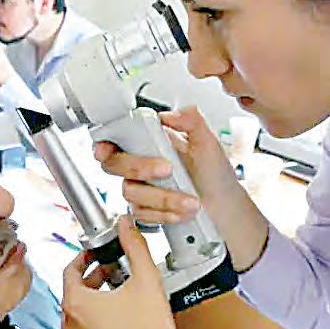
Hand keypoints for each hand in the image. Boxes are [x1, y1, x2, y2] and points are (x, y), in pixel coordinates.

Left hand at [62, 216, 205, 328]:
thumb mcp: (145, 277)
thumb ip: (134, 245)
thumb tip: (126, 226)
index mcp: (77, 305)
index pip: (69, 271)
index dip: (83, 257)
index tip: (93, 254)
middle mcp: (71, 328)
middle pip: (73, 293)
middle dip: (92, 278)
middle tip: (109, 271)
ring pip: (79, 316)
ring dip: (94, 301)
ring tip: (117, 294)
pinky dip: (97, 324)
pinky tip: (119, 320)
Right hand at [94, 106, 239, 222]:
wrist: (225, 207)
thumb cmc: (215, 175)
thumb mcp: (208, 142)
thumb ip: (191, 120)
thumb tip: (171, 115)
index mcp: (150, 142)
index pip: (115, 138)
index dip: (103, 143)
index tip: (106, 148)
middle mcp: (140, 164)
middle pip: (115, 164)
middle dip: (139, 166)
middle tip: (167, 168)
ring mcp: (141, 188)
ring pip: (131, 192)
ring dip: (163, 197)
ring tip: (191, 199)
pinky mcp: (145, 210)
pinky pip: (142, 213)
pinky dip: (165, 213)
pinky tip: (183, 211)